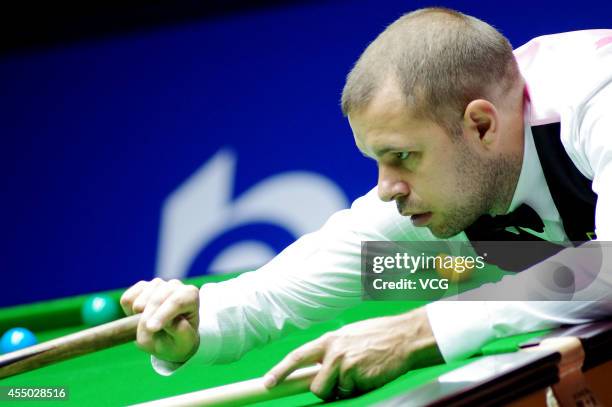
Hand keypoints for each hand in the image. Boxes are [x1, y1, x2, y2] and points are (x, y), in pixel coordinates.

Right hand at [120, 278, 199, 362]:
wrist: (170, 339)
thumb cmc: (179, 340)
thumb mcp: (184, 342)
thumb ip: (178, 331)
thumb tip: (167, 322)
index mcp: (190, 296)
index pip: (176, 301)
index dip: (162, 314)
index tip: (151, 328)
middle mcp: (175, 286)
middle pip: (156, 300)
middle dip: (147, 320)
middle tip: (144, 338)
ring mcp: (158, 284)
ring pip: (141, 298)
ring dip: (139, 317)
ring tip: (149, 329)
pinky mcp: (141, 287)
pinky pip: (128, 298)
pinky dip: (128, 311)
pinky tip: (139, 319)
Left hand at [263, 307, 441, 399]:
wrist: (405, 337)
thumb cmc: (380, 336)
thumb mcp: (350, 336)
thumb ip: (333, 350)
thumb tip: (320, 367)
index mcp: (330, 339)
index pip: (297, 356)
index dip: (280, 371)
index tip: (268, 383)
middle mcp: (334, 351)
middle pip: (315, 385)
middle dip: (325, 390)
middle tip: (340, 383)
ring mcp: (346, 365)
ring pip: (334, 392)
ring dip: (345, 390)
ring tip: (361, 373)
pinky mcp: (359, 377)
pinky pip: (351, 394)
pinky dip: (359, 390)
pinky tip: (370, 375)